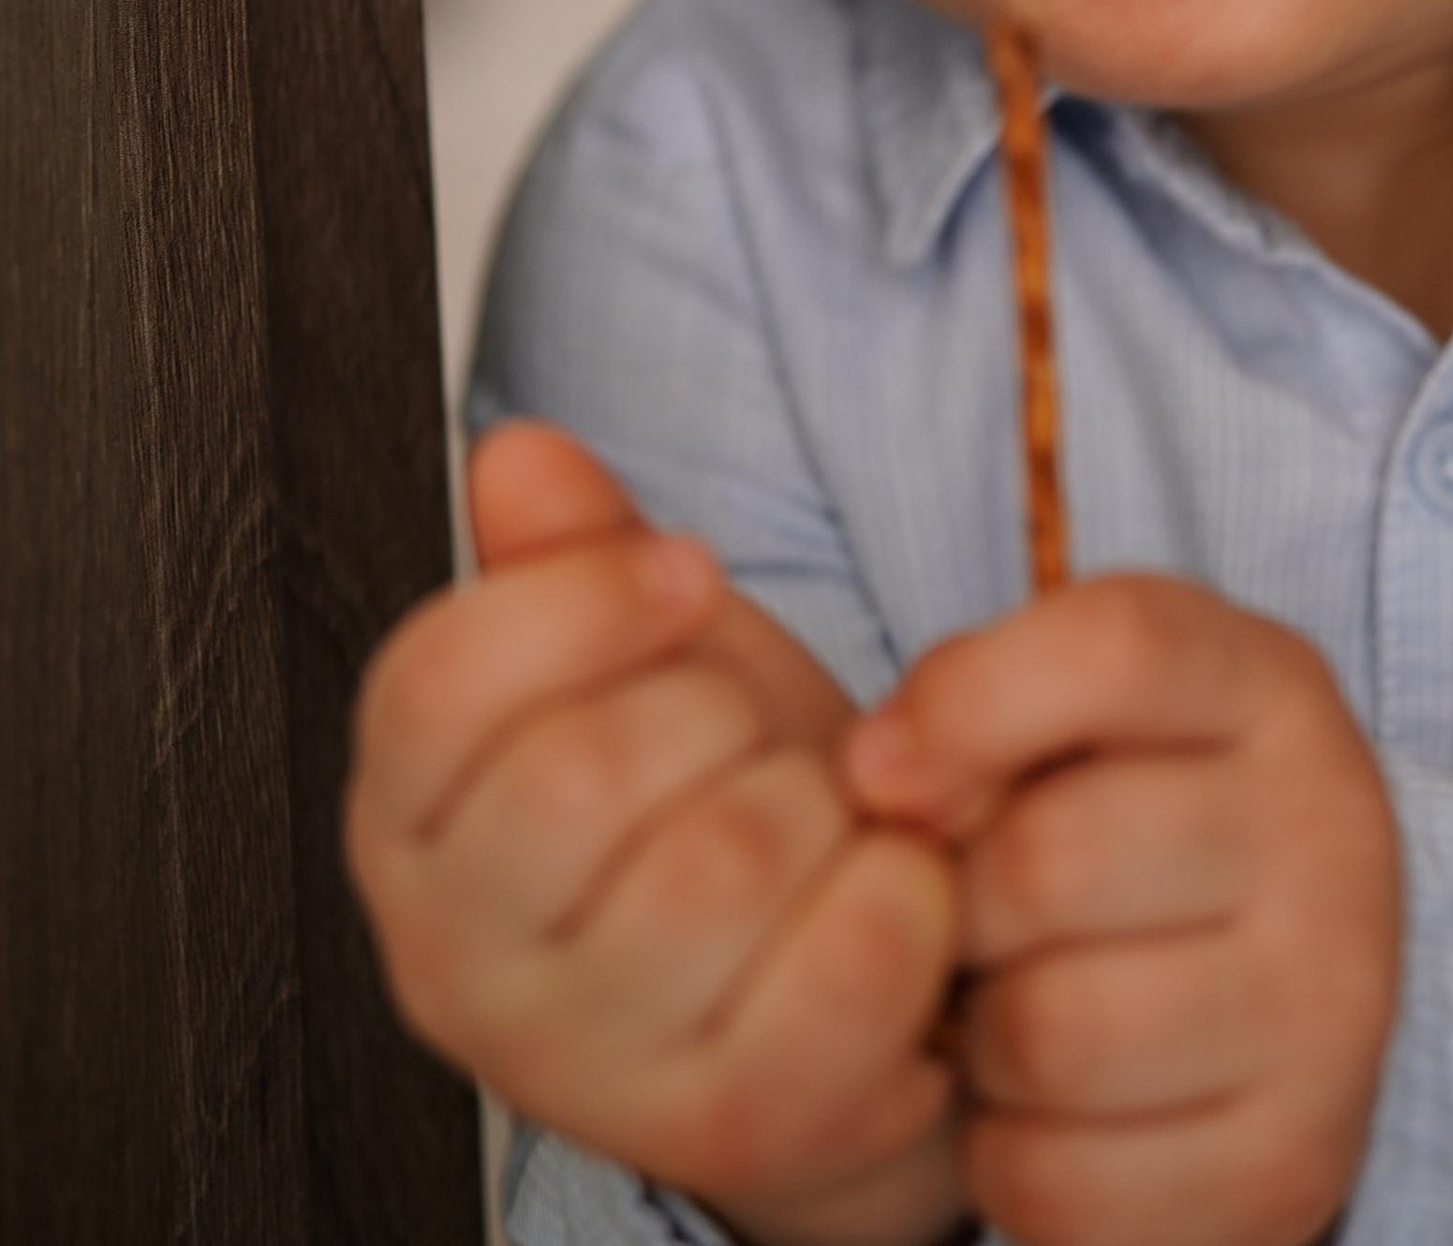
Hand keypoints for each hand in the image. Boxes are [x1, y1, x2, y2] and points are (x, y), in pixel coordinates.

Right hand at [345, 422, 968, 1245]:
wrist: (838, 983)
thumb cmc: (725, 802)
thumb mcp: (645, 658)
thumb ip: (572, 553)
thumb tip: (516, 458)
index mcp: (411, 831)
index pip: (433, 685)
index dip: (582, 596)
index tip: (684, 573)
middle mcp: (458, 970)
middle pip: (584, 769)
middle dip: (717, 711)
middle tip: (750, 741)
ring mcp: (586, 1068)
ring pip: (725, 856)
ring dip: (818, 801)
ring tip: (815, 822)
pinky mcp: (732, 1128)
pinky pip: (850, 953)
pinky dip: (907, 886)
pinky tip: (883, 887)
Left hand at [847, 575, 1400, 1245]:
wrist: (1274, 1000)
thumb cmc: (1130, 821)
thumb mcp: (1081, 715)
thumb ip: (978, 701)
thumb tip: (881, 776)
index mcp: (1275, 691)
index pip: (1118, 650)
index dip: (968, 701)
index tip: (875, 772)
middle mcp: (1332, 836)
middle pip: (1050, 860)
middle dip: (957, 907)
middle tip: (972, 926)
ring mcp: (1333, 1012)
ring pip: (1050, 1035)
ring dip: (980, 1044)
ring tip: (1013, 1013)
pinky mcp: (1294, 1167)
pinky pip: (1063, 1181)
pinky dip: (1011, 1160)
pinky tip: (1048, 1115)